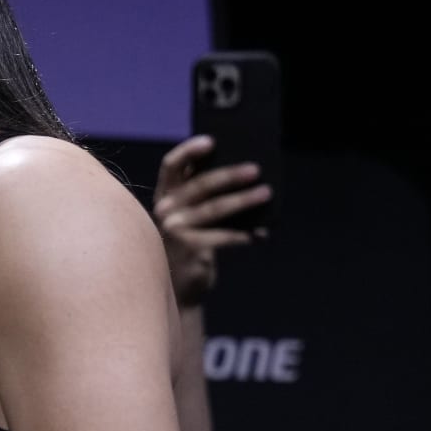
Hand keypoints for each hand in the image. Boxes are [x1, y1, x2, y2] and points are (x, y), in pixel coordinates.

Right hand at [152, 135, 269, 306]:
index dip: (189, 151)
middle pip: (200, 185)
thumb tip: (241, 173)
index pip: (171, 166)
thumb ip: (202, 198)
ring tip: (265, 193)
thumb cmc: (191, 248)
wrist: (181, 288)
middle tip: (255, 169)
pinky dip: (243, 235)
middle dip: (230, 175)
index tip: (212, 141)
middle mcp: (164, 210)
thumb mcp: (190, 218)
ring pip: (214, 208)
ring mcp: (174, 229)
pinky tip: (260, 234)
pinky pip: (223, 236)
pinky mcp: (188, 248)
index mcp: (165, 197)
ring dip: (244, 200)